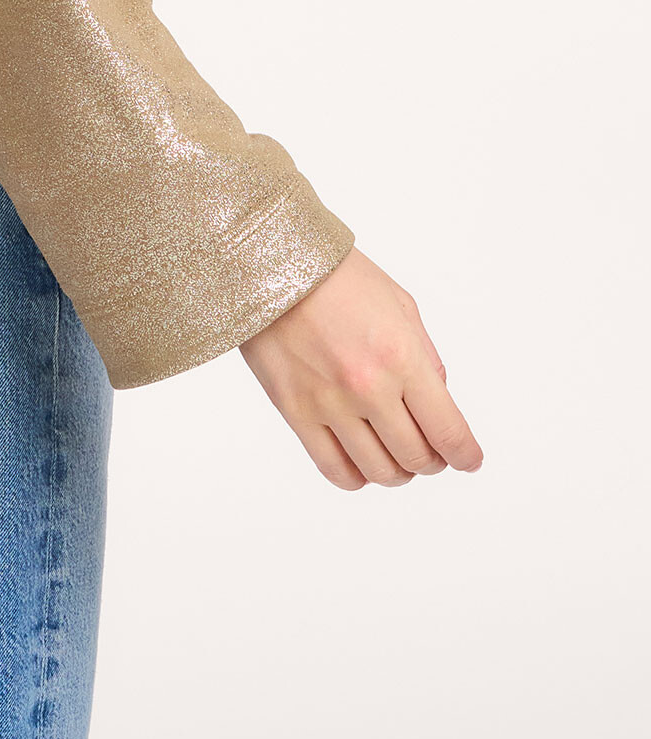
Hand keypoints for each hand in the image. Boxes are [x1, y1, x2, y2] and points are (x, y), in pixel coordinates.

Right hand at [238, 246, 482, 489]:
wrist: (270, 262)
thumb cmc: (337, 275)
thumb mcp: (400, 304)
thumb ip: (426, 358)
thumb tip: (438, 405)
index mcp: (401, 357)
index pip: (448, 432)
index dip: (465, 456)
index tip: (468, 460)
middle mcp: (368, 387)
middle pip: (417, 459)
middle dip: (433, 461)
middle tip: (430, 450)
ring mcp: (329, 403)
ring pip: (379, 472)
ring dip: (398, 471)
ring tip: (394, 452)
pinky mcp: (295, 412)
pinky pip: (335, 470)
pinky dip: (358, 477)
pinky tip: (362, 461)